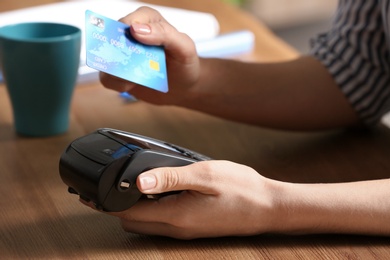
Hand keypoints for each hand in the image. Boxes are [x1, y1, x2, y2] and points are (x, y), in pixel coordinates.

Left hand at [83, 160, 278, 238]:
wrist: (268, 207)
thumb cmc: (241, 189)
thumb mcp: (205, 175)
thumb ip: (170, 177)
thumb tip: (139, 180)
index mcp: (175, 215)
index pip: (128, 213)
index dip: (106, 203)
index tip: (90, 193)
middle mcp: (176, 228)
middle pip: (133, 222)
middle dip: (118, 206)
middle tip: (116, 183)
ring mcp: (184, 231)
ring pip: (146, 223)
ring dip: (136, 207)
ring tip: (139, 184)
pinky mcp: (192, 228)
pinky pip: (162, 222)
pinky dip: (153, 208)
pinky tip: (163, 190)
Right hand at [99, 6, 199, 105]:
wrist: (184, 88)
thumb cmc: (185, 64)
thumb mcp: (184, 48)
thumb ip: (165, 34)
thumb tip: (137, 30)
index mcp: (148, 20)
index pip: (128, 20)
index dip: (128, 31)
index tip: (136, 43)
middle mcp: (132, 34)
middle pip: (111, 38)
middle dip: (117, 53)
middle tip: (130, 64)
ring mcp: (123, 53)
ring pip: (105, 59)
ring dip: (117, 71)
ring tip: (136, 77)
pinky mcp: (119, 72)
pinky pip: (107, 78)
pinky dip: (118, 83)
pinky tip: (133, 84)